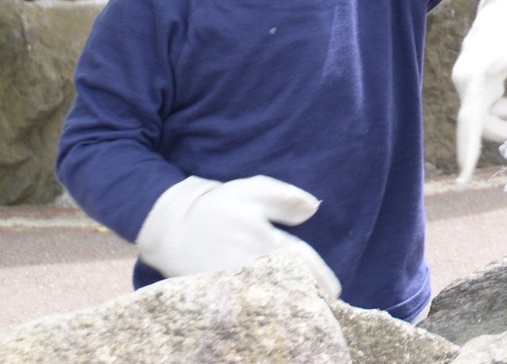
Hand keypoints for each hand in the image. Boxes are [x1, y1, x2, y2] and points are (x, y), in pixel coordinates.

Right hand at [135, 174, 340, 297]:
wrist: (172, 229)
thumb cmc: (218, 207)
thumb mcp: (251, 191)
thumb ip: (285, 198)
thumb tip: (313, 209)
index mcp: (263, 241)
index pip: (301, 262)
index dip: (320, 278)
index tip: (335, 291)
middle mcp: (250, 266)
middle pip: (288, 287)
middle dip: (308, 298)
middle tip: (326, 307)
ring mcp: (234, 284)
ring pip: (269, 300)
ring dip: (288, 306)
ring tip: (306, 313)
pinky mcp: (219, 294)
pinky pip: (247, 307)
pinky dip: (264, 310)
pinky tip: (276, 314)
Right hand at [451, 0, 506, 182]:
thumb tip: (503, 65)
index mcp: (473, 77)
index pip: (469, 119)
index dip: (466, 149)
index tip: (463, 178)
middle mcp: (468, 85)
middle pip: (486, 122)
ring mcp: (475, 87)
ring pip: (494, 116)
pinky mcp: (485, 88)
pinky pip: (498, 109)